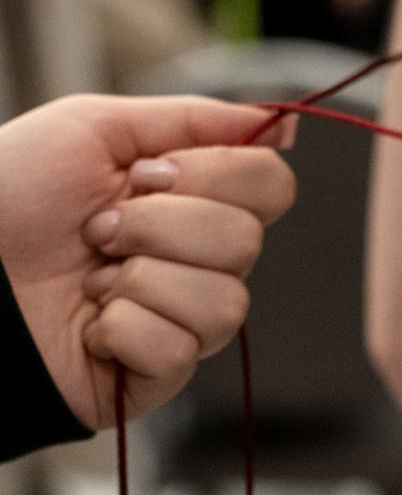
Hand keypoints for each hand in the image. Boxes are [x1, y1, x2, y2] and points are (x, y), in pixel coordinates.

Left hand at [0, 95, 297, 430]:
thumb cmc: (9, 197)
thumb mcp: (95, 129)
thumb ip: (195, 119)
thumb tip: (281, 123)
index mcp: (192, 198)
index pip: (271, 185)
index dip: (220, 175)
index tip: (147, 173)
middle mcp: (197, 258)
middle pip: (249, 241)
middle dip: (163, 226)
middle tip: (101, 229)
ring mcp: (181, 319)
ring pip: (227, 302)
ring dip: (143, 280)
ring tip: (92, 279)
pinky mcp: (156, 374)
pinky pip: (181, 350)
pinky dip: (125, 328)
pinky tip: (90, 323)